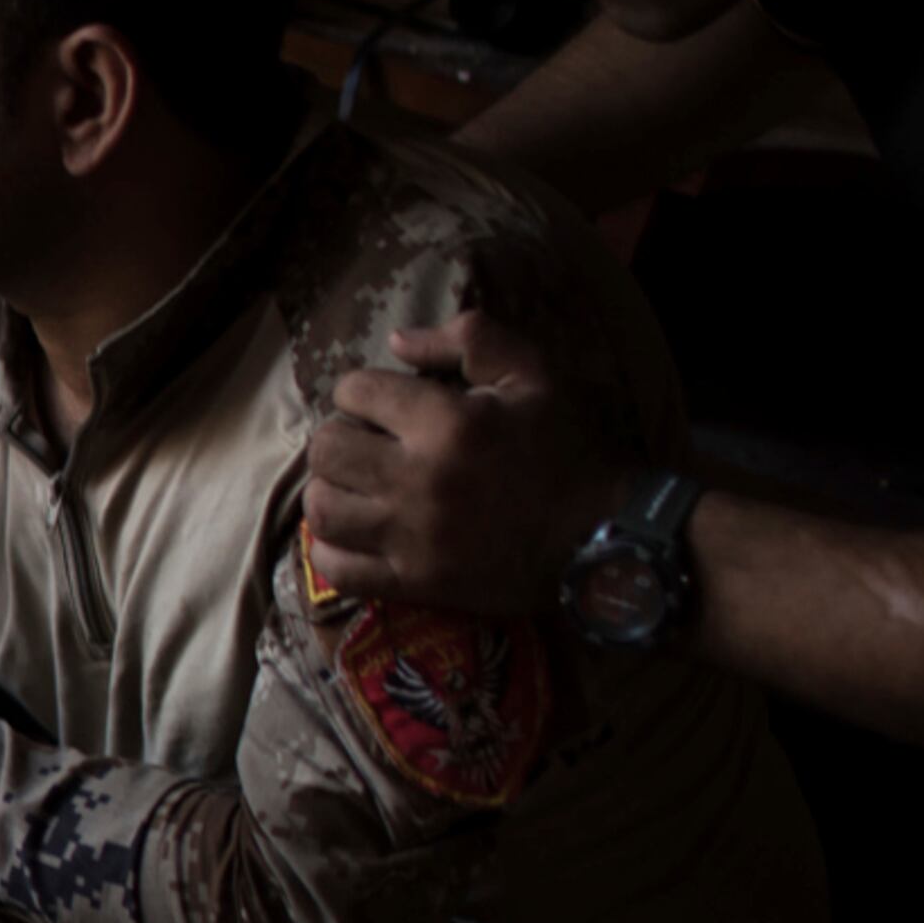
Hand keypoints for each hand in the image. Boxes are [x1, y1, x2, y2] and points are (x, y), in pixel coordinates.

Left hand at [307, 311, 628, 615]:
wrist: (601, 535)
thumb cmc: (567, 449)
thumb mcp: (535, 374)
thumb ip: (470, 339)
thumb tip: (397, 341)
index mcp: (447, 424)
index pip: (355, 391)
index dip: (363, 390)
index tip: (382, 404)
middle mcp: (418, 481)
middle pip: (326, 450)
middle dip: (341, 437)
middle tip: (367, 444)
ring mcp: (411, 538)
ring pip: (322, 509)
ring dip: (330, 490)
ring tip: (356, 486)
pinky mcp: (413, 583)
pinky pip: (337, 569)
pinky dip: (328, 551)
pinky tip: (351, 533)